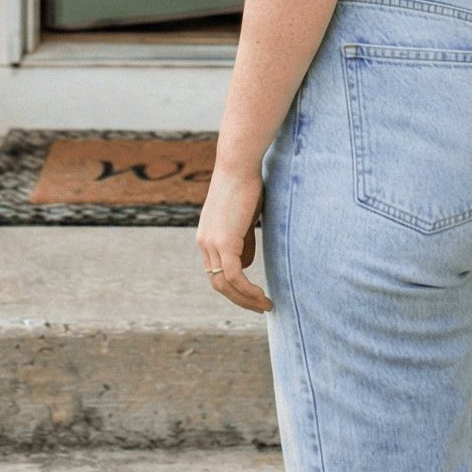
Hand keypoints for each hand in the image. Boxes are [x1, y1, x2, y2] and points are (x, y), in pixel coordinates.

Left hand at [196, 167, 271, 312]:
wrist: (239, 164)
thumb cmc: (246, 185)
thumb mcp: (243, 218)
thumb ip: (243, 241)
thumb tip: (246, 263)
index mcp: (207, 237)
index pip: (216, 272)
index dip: (234, 288)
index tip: (254, 295)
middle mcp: (204, 242)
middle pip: (217, 283)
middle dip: (240, 299)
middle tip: (261, 307)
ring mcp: (212, 242)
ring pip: (224, 284)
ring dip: (246, 299)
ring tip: (266, 305)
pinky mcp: (224, 241)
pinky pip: (233, 275)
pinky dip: (247, 290)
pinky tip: (262, 295)